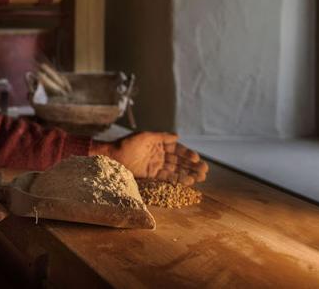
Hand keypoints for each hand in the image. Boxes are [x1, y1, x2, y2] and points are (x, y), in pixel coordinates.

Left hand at [93, 132, 208, 185]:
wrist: (113, 156)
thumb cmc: (127, 144)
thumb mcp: (145, 136)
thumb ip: (161, 137)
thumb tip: (177, 136)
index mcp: (159, 144)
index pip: (176, 149)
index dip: (187, 154)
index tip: (197, 158)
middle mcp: (160, 155)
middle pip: (179, 160)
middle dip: (192, 165)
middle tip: (205, 170)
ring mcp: (157, 165)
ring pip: (176, 170)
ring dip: (189, 173)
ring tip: (201, 177)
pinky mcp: (152, 175)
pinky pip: (168, 177)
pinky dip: (178, 179)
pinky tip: (189, 181)